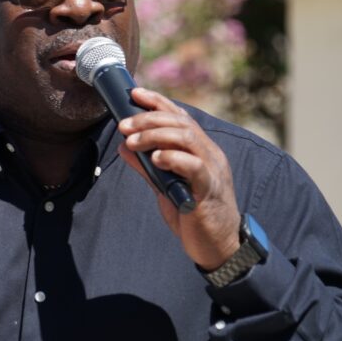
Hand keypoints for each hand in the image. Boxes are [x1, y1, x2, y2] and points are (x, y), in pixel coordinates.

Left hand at [117, 88, 240, 270]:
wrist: (217, 247)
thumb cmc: (192, 214)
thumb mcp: (164, 186)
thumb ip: (146, 167)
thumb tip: (123, 147)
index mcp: (200, 150)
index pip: (180, 116)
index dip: (158, 102)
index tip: (134, 93)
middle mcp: (209, 154)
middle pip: (180, 122)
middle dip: (148, 119)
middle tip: (123, 126)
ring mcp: (212, 170)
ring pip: (187, 137)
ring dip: (155, 135)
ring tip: (132, 142)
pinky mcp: (209, 190)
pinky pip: (194, 166)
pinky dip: (172, 158)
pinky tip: (155, 159)